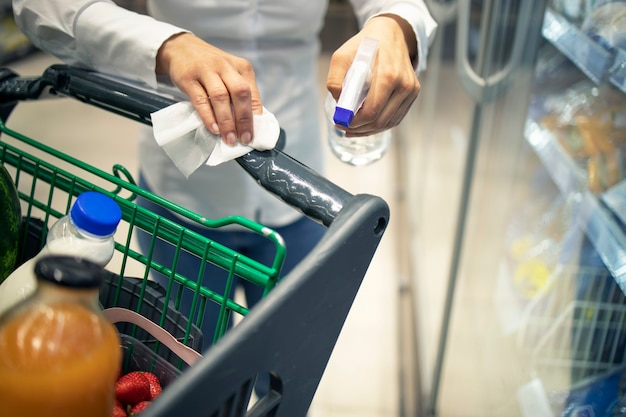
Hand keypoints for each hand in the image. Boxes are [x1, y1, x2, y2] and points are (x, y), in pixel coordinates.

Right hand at [156, 32, 262, 145]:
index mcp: (242, 67)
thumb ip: (240, 94)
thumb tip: (250, 123)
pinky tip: (214, 128)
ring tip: (229, 139)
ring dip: (227, 121)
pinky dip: (208, 116)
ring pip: (221, 97)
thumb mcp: (230, 74)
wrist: (180, 48)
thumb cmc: (210, 67)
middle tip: (244, 139)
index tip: (253, 135)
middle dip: (244, 119)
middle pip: (240, 93)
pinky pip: (201, 99)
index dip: (255, 117)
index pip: (253, 94)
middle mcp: (226, 67)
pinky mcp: (189, 78)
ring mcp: (207, 71)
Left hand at [326, 14, 419, 136]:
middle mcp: (403, 84)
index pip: (371, 112)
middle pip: (380, 121)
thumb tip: (338, 106)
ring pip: (389, 123)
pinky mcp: (413, 93)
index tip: (341, 123)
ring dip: (370, 130)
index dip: (354, 123)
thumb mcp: (342, 56)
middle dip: (360, 129)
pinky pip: (396, 117)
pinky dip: (381, 125)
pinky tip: (367, 124)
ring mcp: (411, 90)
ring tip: (354, 129)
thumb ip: (335, 80)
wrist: (392, 33)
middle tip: (344, 128)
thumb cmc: (366, 45)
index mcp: (387, 75)